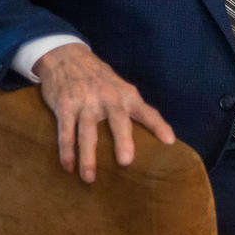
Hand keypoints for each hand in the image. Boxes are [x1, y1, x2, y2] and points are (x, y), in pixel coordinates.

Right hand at [35, 43, 175, 182]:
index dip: (159, 126)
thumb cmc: (99, 78)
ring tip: (90, 178)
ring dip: (88, 157)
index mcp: (126, 95)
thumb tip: (150, 132)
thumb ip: (130, 106)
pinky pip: (65, 133)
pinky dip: (66, 151)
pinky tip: (68, 167)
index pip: (147, 111)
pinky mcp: (65, 107)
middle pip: (117, 122)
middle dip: (122, 141)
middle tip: (126, 162)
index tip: (169, 141)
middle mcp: (108, 99)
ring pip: (87, 133)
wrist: (67, 57)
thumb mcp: (119, 86)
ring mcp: (85, 103)